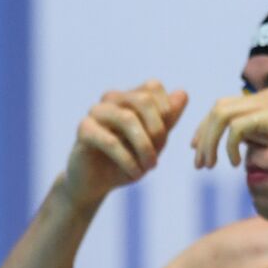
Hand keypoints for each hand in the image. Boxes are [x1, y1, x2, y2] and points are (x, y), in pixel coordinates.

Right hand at [64, 81, 187, 206]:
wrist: (98, 181)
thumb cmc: (130, 158)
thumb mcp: (155, 141)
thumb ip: (168, 118)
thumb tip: (183, 93)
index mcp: (129, 97)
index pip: (153, 86)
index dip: (166, 108)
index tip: (166, 134)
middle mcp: (111, 99)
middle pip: (143, 100)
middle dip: (157, 129)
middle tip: (159, 152)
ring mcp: (95, 112)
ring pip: (127, 119)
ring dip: (145, 147)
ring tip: (150, 166)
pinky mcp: (84, 131)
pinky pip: (110, 141)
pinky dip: (128, 160)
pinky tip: (135, 173)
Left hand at [190, 89, 267, 179]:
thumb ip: (253, 134)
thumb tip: (228, 137)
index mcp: (266, 99)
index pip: (223, 107)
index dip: (204, 129)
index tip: (197, 152)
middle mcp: (267, 96)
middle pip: (218, 109)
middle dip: (203, 136)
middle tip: (199, 164)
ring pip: (222, 116)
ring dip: (210, 142)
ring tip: (210, 166)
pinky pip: (237, 129)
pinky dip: (230, 148)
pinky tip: (236, 165)